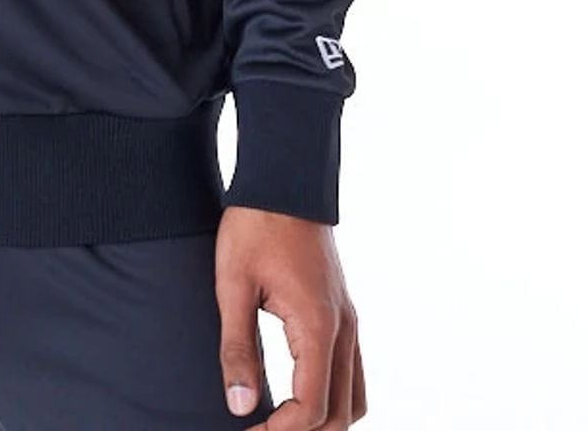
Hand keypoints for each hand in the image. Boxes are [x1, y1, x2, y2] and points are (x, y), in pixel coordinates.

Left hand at [216, 204, 365, 426]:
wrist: (284, 181)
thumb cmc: (254, 226)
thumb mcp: (233, 285)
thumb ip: (237, 348)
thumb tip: (240, 405)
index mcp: (318, 325)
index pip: (311, 407)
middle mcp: (343, 328)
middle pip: (339, 414)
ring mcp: (348, 320)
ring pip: (353, 398)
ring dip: (323, 420)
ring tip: (279, 422)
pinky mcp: (344, 312)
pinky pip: (352, 372)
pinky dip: (332, 395)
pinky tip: (297, 394)